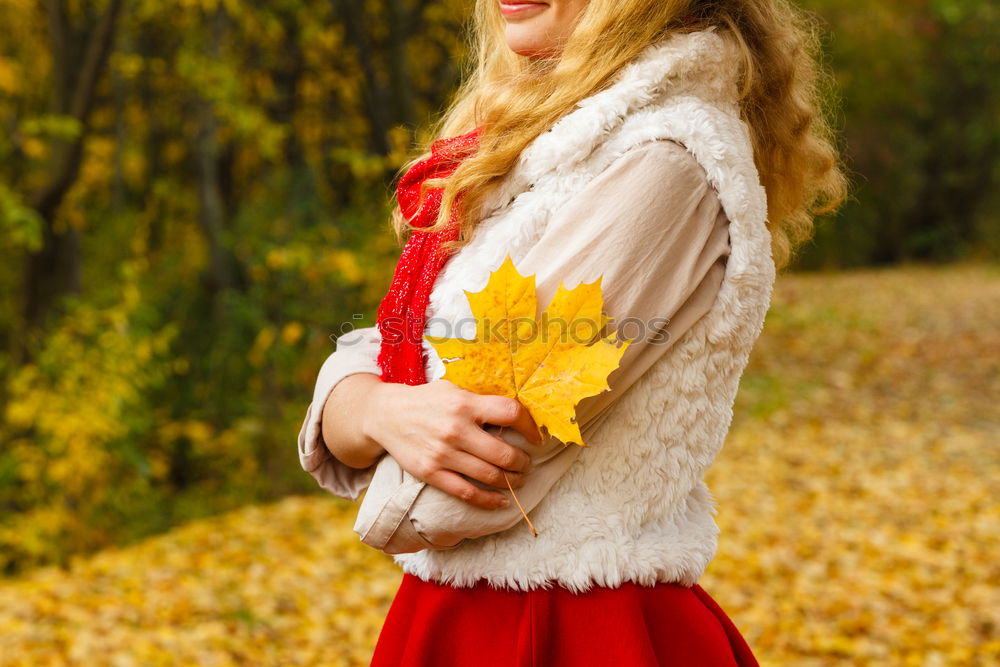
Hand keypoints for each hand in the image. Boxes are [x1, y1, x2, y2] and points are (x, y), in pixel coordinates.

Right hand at [364, 379, 542, 509]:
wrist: (386, 415)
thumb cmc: (426, 401)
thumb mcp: (453, 390)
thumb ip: (480, 402)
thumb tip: (515, 416)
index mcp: (465, 404)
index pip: (510, 413)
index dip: (530, 427)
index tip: (535, 437)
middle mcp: (456, 429)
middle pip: (504, 453)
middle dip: (522, 462)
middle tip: (526, 464)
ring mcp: (443, 453)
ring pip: (490, 475)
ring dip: (511, 481)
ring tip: (517, 480)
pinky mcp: (431, 473)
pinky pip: (467, 492)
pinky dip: (488, 500)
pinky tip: (500, 501)